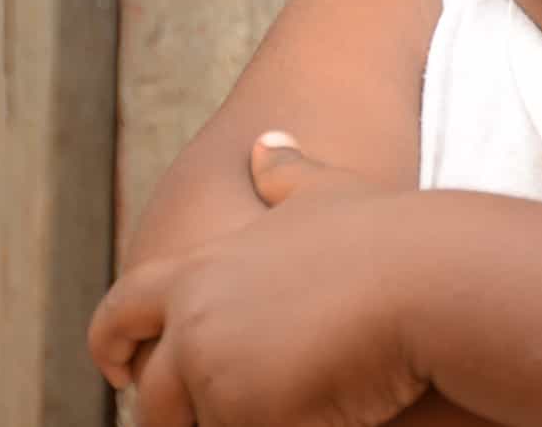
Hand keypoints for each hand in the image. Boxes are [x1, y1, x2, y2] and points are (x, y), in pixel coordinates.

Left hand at [88, 133, 426, 426]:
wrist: (427, 279)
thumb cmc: (390, 235)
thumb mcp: (328, 191)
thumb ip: (286, 174)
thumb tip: (265, 143)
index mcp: (203, 268)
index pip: (124, 307)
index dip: (113, 340)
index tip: (121, 368)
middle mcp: (194, 319)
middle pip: (155, 396)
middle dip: (181, 413)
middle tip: (235, 407)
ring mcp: (213, 370)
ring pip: (203, 425)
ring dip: (244, 419)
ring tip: (299, 398)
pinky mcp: (243, 414)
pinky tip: (324, 413)